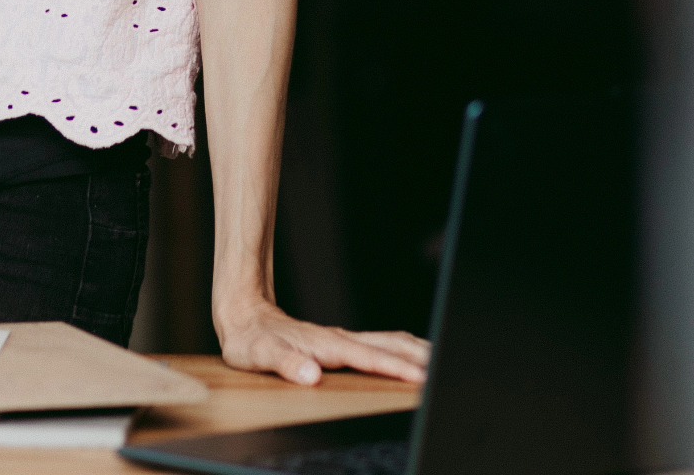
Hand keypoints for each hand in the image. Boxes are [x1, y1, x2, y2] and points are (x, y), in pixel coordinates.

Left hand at [216, 297, 429, 385]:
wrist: (242, 314)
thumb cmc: (250, 339)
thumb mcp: (259, 354)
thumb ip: (285, 364)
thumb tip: (310, 375)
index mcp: (326, 345)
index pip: (370, 359)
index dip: (397, 369)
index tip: (424, 378)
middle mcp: (339, 339)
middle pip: (391, 345)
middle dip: (421, 357)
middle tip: (451, 371)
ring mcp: (341, 339)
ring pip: (389, 341)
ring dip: (417, 350)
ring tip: (443, 363)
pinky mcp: (339, 342)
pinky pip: (380, 344)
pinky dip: (403, 349)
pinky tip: (412, 357)